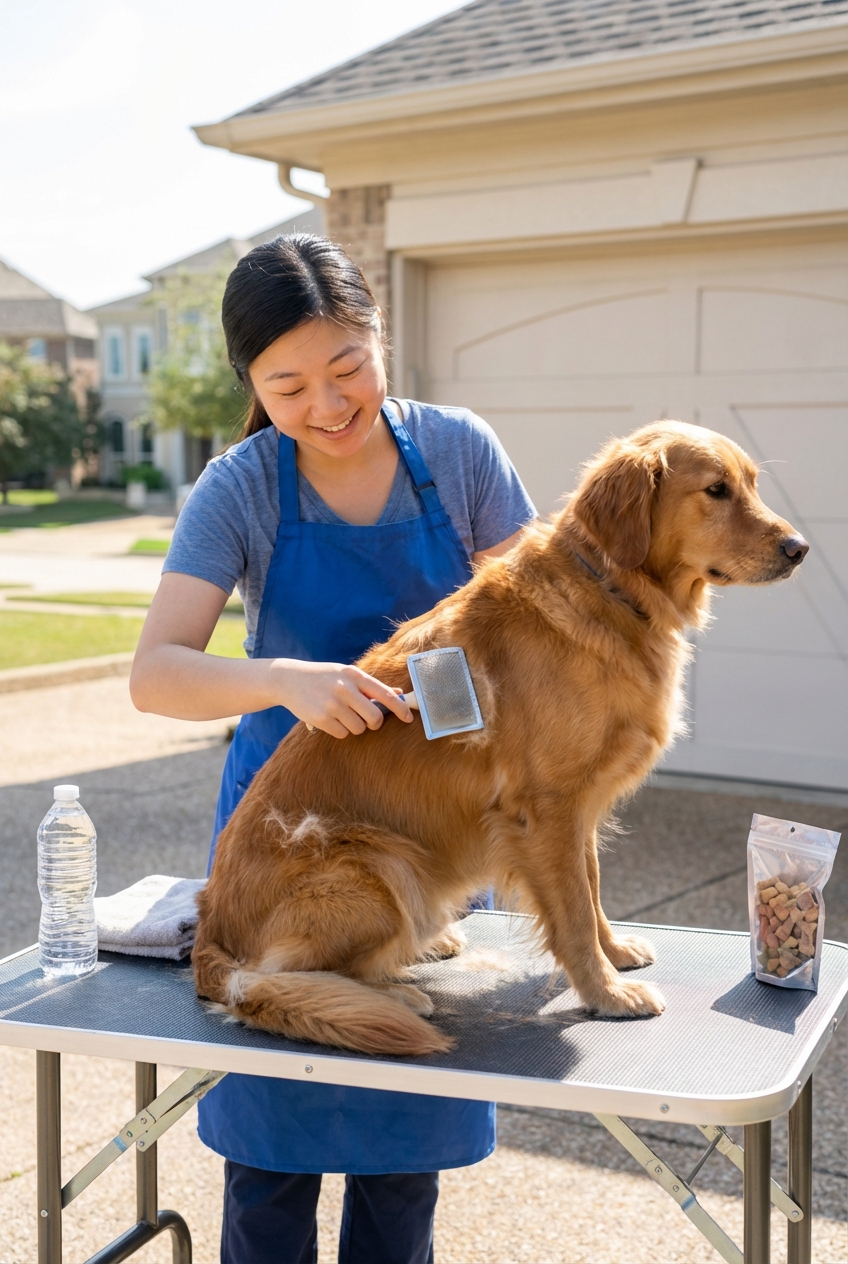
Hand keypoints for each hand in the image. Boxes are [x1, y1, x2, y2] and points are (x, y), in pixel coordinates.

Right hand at [271, 660, 412, 737]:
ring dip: (355, 726)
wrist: (289, 679)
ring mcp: (332, 704)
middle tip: (366, 719)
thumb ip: (371, 685)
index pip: (386, 695)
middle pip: (375, 718)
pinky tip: (331, 719)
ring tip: (342, 714)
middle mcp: (345, 688)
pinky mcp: (321, 719)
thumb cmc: (324, 677)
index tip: (409, 718)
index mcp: (355, 675)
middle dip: (374, 723)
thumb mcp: (346, 673)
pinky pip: (343, 734)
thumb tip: (398, 694)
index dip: (401, 709)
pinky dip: (340, 730)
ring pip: (359, 728)